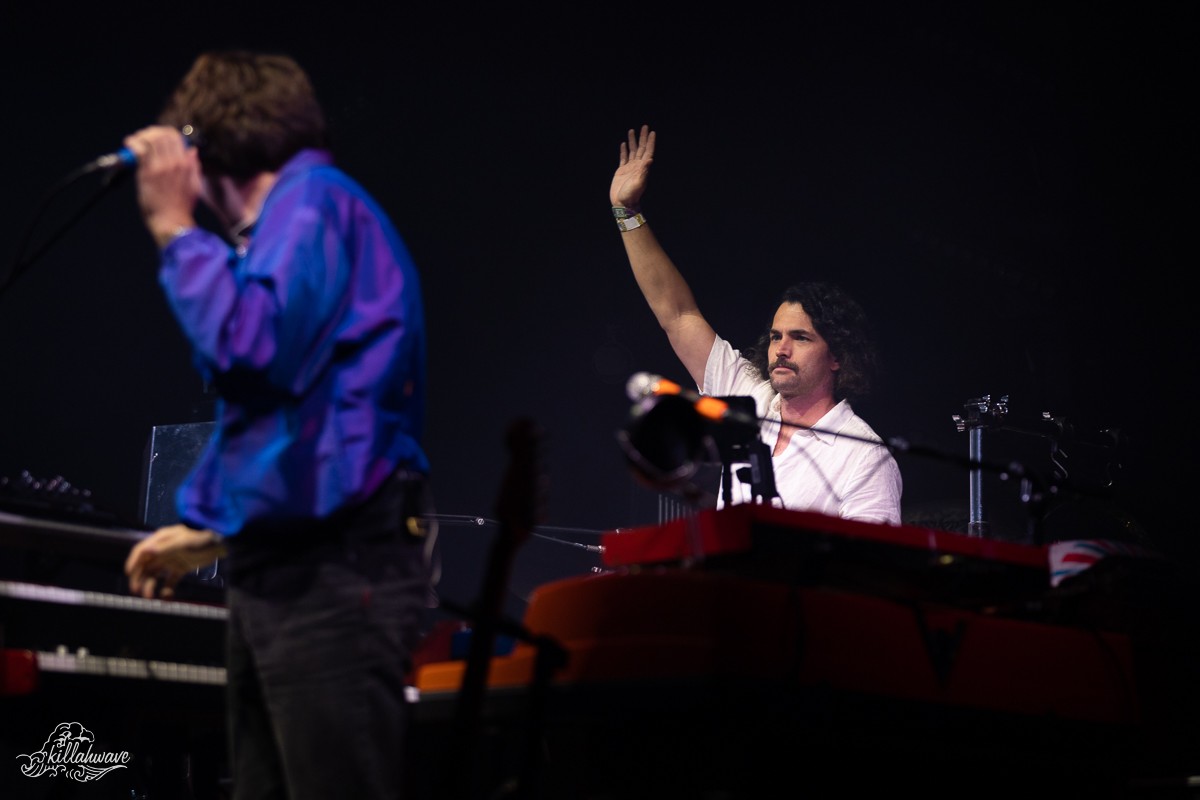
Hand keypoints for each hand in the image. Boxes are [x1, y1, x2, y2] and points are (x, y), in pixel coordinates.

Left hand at [122, 125, 202, 246]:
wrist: (171, 222)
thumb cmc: (181, 208)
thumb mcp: (195, 186)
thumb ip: (194, 167)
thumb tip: (192, 151)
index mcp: (186, 165)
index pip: (175, 136)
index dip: (164, 132)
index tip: (157, 138)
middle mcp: (174, 163)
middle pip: (162, 134)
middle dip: (150, 132)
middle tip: (143, 138)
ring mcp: (160, 168)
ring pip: (150, 140)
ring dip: (140, 137)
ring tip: (133, 141)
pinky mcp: (147, 174)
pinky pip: (140, 151)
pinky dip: (133, 144)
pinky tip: (128, 145)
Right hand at [125, 523, 225, 598]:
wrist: (220, 543)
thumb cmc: (201, 539)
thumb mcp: (183, 542)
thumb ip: (165, 548)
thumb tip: (146, 551)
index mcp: (161, 540)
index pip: (141, 550)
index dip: (133, 561)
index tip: (128, 573)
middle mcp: (163, 550)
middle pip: (145, 565)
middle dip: (139, 578)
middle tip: (136, 591)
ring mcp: (172, 560)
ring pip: (155, 575)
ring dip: (150, 585)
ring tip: (150, 597)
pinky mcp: (181, 568)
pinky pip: (170, 581)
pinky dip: (166, 589)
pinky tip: (166, 597)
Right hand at [610, 124, 655, 209]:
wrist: (623, 204)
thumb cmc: (631, 195)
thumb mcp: (639, 183)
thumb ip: (644, 172)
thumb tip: (650, 159)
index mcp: (642, 168)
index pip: (647, 151)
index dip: (650, 142)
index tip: (652, 132)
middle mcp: (637, 166)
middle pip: (641, 148)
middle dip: (642, 137)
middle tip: (644, 126)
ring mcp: (629, 168)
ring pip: (632, 151)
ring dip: (633, 141)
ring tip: (632, 131)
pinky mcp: (621, 171)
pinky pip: (623, 158)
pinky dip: (624, 150)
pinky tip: (624, 144)